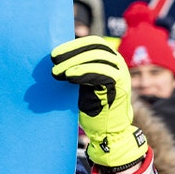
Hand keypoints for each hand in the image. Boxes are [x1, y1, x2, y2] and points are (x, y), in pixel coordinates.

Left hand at [50, 36, 146, 169]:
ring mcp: (121, 73)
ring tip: (57, 73)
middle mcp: (117, 63)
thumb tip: (55, 58)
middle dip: (71, 52)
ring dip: (74, 62)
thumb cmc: (93, 107)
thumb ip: (76, 69)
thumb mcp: (82, 84)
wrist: (108, 130)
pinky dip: (84, 72)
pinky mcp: (121, 85)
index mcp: (109, 59)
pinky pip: (102, 72)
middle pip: (94, 48)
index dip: (72, 46)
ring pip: (97, 57)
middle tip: (53, 61)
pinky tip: (69, 76)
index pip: (92, 43)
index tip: (54, 54)